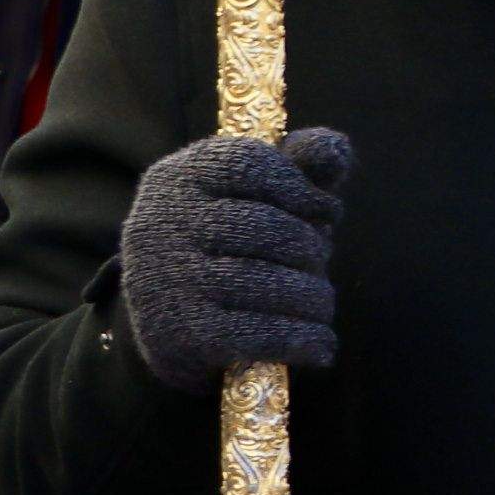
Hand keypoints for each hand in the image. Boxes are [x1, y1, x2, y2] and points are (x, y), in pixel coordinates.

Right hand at [117, 130, 355, 389]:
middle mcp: (159, 224)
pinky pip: (257, 334)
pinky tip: (321, 344)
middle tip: (321, 263)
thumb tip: (335, 150)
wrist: (169, 322)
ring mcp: (165, 281)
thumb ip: (299, 166)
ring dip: (314, 298)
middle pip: (266, 228)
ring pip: (266, 283)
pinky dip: (301, 339)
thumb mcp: (258, 194)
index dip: (304, 189)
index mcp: (176, 177)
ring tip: (322, 304)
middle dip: (311, 249)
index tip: (328, 211)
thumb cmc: (229, 242)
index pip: (253, 164)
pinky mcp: (178, 334)